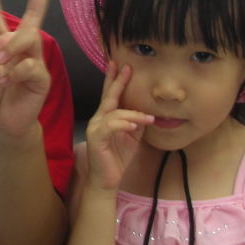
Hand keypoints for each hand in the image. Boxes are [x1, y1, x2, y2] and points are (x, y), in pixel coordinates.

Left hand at [0, 0, 53, 141]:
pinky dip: (17, 72)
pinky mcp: (41, 77)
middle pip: (32, 18)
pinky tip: (7, 81)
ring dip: (13, 48)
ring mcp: (33, 61)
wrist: (5, 124)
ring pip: (31, 39)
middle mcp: (20, 49)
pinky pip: (31, 66)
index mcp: (1, 45)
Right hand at [84, 61, 153, 191]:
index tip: (121, 65)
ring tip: (148, 118)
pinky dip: (123, 124)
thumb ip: (137, 121)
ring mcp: (96, 128)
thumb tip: (148, 110)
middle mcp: (99, 119)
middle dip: (116, 81)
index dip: (115, 80)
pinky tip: (133, 126)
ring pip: (115, 112)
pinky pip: (111, 126)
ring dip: (134, 114)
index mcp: (107, 117)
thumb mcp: (132, 136)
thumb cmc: (117, 157)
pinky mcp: (97, 138)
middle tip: (124, 67)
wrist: (106, 179)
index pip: (111, 95)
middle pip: (108, 96)